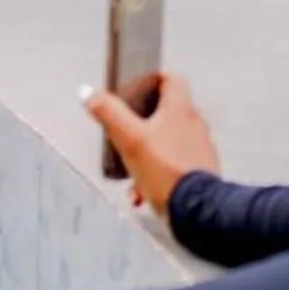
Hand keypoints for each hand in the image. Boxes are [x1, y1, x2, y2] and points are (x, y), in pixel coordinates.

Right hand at [83, 71, 219, 211]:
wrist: (196, 210)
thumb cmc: (166, 172)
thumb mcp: (129, 139)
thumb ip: (108, 113)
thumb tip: (88, 93)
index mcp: (181, 109)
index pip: (171, 79)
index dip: (151, 80)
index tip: (134, 89)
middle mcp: (195, 125)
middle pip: (166, 112)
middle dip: (141, 124)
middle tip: (125, 133)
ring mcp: (199, 149)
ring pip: (168, 142)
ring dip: (147, 153)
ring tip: (130, 170)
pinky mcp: (200, 172)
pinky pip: (174, 165)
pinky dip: (156, 174)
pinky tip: (142, 191)